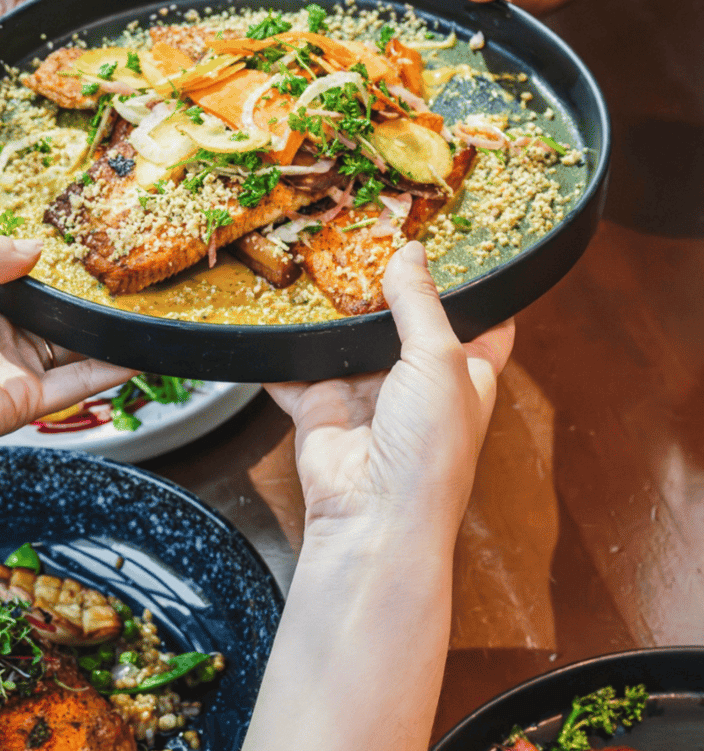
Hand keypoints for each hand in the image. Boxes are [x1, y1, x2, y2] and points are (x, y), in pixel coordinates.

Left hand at [0, 234, 129, 503]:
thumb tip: (31, 248)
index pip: (6, 273)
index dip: (35, 257)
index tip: (70, 233)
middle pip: (44, 309)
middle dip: (77, 291)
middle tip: (113, 263)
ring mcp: (4, 369)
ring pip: (68, 344)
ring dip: (101, 328)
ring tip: (137, 302)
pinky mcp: (19, 402)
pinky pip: (73, 383)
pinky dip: (108, 369)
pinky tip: (137, 350)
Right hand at [266, 242, 513, 532]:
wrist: (374, 516)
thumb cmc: (430, 453)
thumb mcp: (441, 359)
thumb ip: (421, 302)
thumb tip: (411, 253)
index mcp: (465, 372)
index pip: (480, 322)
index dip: (473, 285)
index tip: (455, 242)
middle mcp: (417, 382)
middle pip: (402, 320)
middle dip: (385, 285)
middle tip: (367, 234)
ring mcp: (366, 394)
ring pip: (345, 340)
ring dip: (330, 311)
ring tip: (316, 257)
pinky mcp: (321, 408)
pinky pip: (294, 372)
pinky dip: (280, 352)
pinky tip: (269, 315)